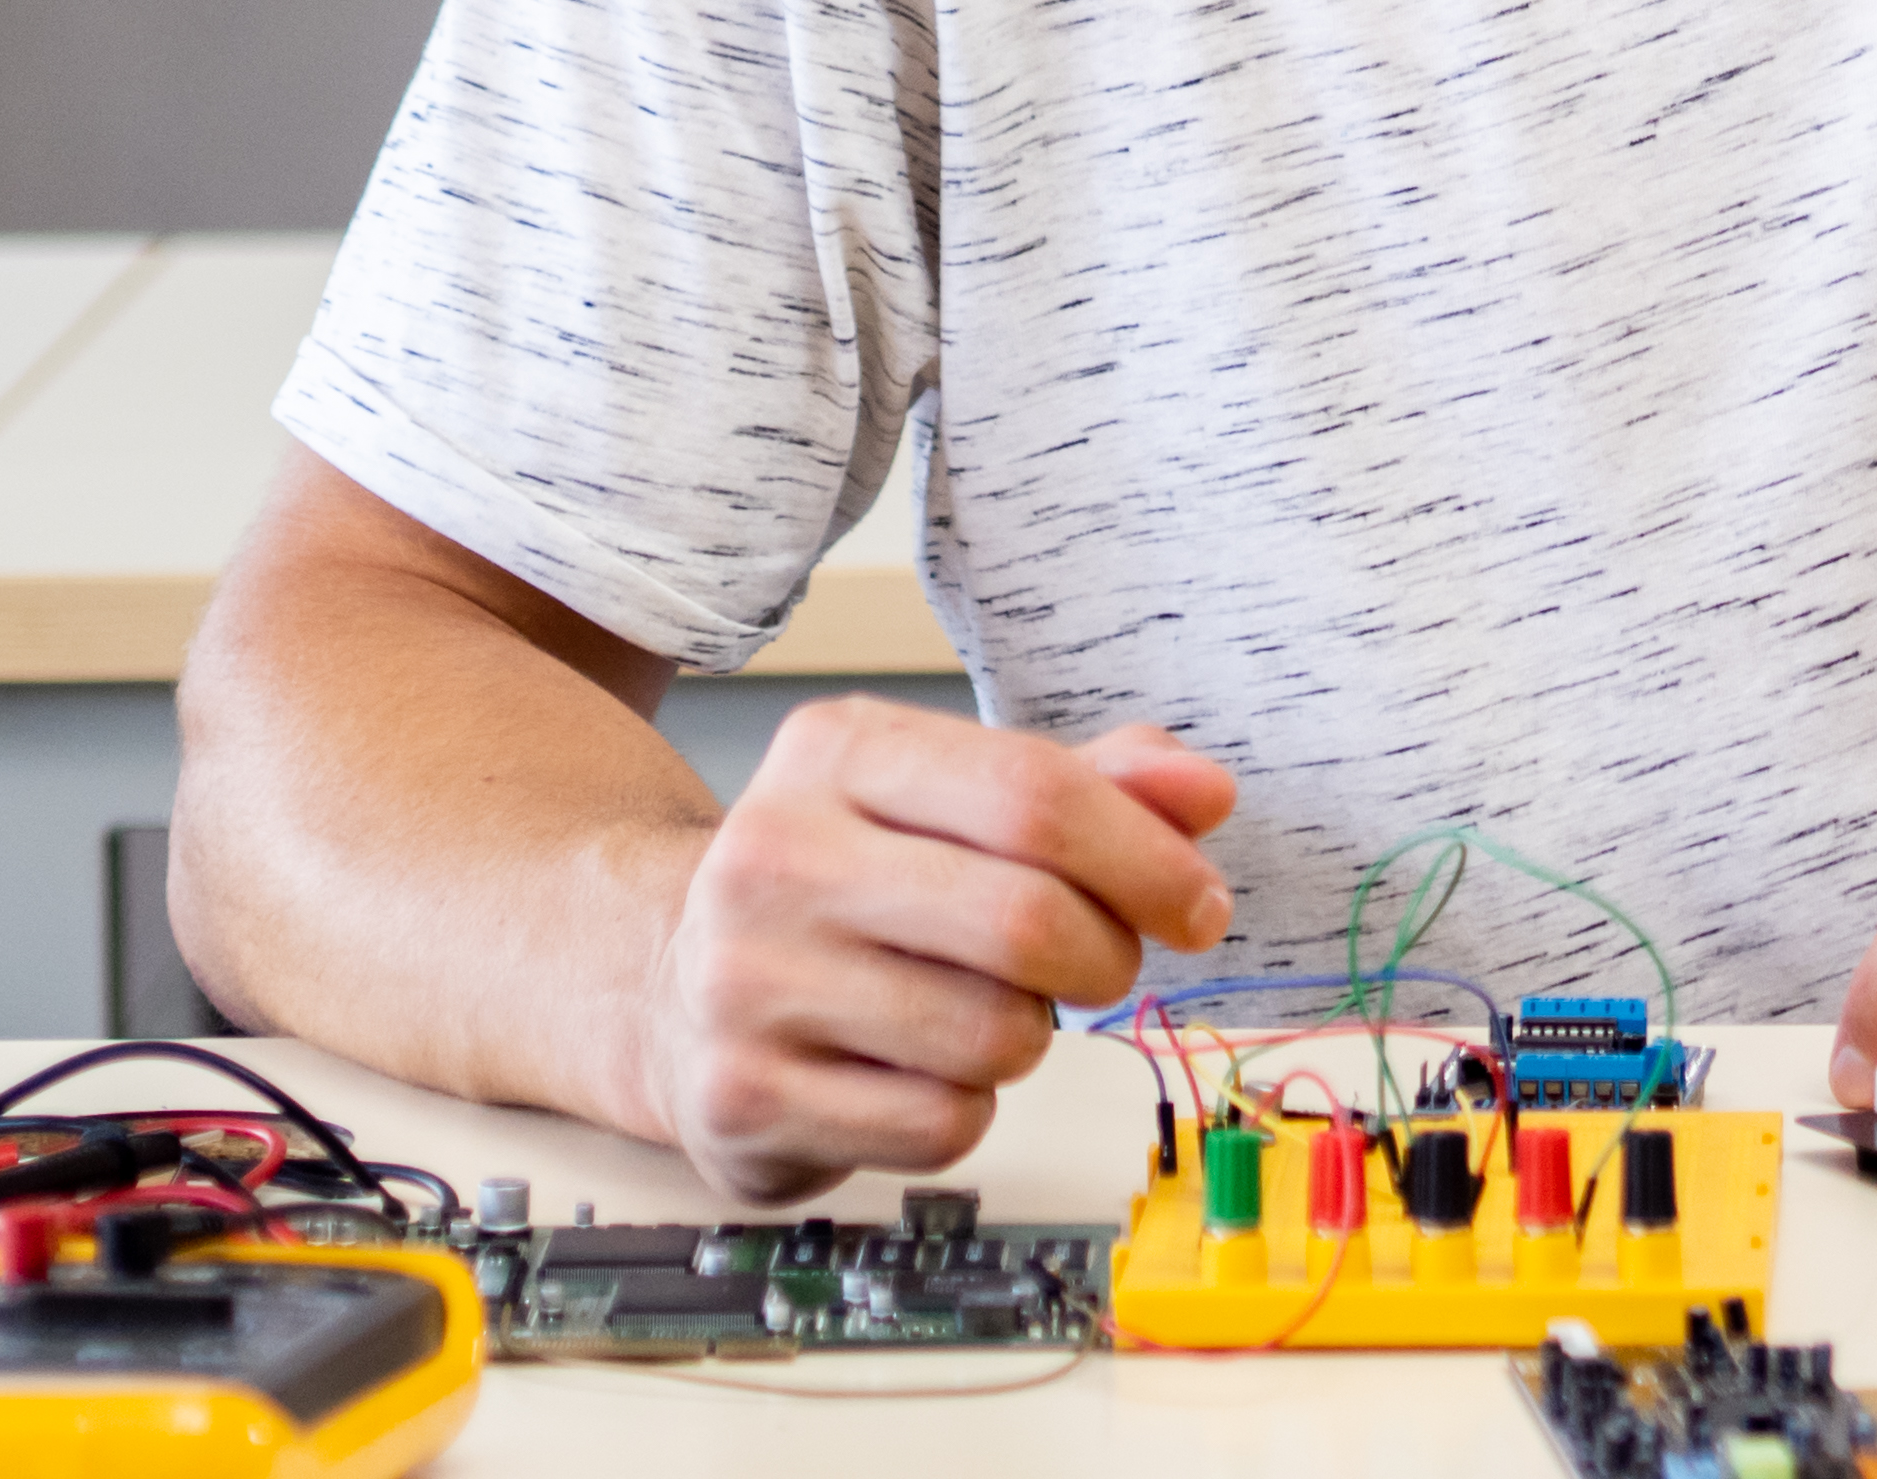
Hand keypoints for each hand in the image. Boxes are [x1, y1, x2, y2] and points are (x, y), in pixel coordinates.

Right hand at [631, 700, 1237, 1201]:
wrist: (671, 987)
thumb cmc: (852, 885)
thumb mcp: (956, 800)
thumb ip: (1093, 785)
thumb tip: (1205, 793)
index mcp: (836, 750)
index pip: (1033, 794)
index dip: (1148, 859)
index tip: (1200, 905)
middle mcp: (774, 855)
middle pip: (1024, 922)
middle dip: (1105, 957)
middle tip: (1102, 965)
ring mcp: (745, 982)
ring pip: (993, 1036)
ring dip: (1031, 1036)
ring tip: (985, 1008)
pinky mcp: (742, 1098)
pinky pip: (940, 1126)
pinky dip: (968, 1110)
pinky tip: (921, 1069)